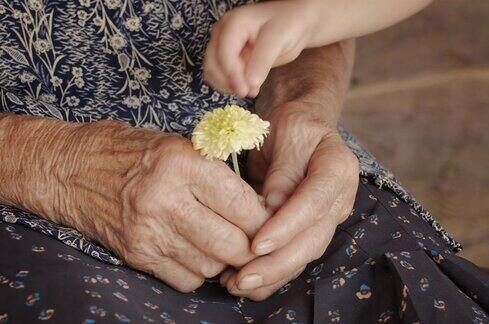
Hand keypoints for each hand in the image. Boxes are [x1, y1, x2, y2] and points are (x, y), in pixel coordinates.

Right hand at [25, 120, 268, 291]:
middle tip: (252, 239)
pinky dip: (198, 271)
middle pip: (232, 244)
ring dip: (224, 260)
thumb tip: (257, 207)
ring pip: (211, 265)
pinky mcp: (136, 255)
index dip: (263, 219)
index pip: (242, 204)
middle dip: (250, 247)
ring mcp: (149, 232)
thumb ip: (217, 174)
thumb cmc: (129, 151)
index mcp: (182, 164)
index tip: (269, 222)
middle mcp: (166, 200)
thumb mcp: (178, 145)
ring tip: (221, 243)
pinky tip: (194, 252)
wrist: (68, 169)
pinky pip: (185, 279)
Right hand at [203, 0, 318, 97]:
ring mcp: (222, 45)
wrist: (292, 23)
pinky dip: (230, 85)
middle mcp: (222, 32)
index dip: (232, 75)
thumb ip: (263, 60)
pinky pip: (219, 75)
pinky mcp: (227, 57)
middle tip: (251, 92)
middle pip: (213, 64)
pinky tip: (248, 87)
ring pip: (212, 72)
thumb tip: (249, 84)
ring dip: (228, 86)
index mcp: (233, 23)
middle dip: (228, 82)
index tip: (246, 91)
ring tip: (252, 90)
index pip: (223, 53)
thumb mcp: (278, 39)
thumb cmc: (287, 25)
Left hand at [222, 103, 358, 299]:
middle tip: (243, 279)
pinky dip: (271, 271)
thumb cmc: (291, 124)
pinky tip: (246, 282)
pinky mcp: (310, 228)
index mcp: (338, 168)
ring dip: (272, 274)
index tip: (257, 244)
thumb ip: (282, 170)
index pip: (315, 202)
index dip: (288, 226)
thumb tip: (271, 209)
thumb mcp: (285, 133)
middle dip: (278, 262)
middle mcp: (338, 198)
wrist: (299, 126)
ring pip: (304, 253)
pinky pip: (294, 254)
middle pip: (313, 238)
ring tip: (237, 285)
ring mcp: (326, 216)